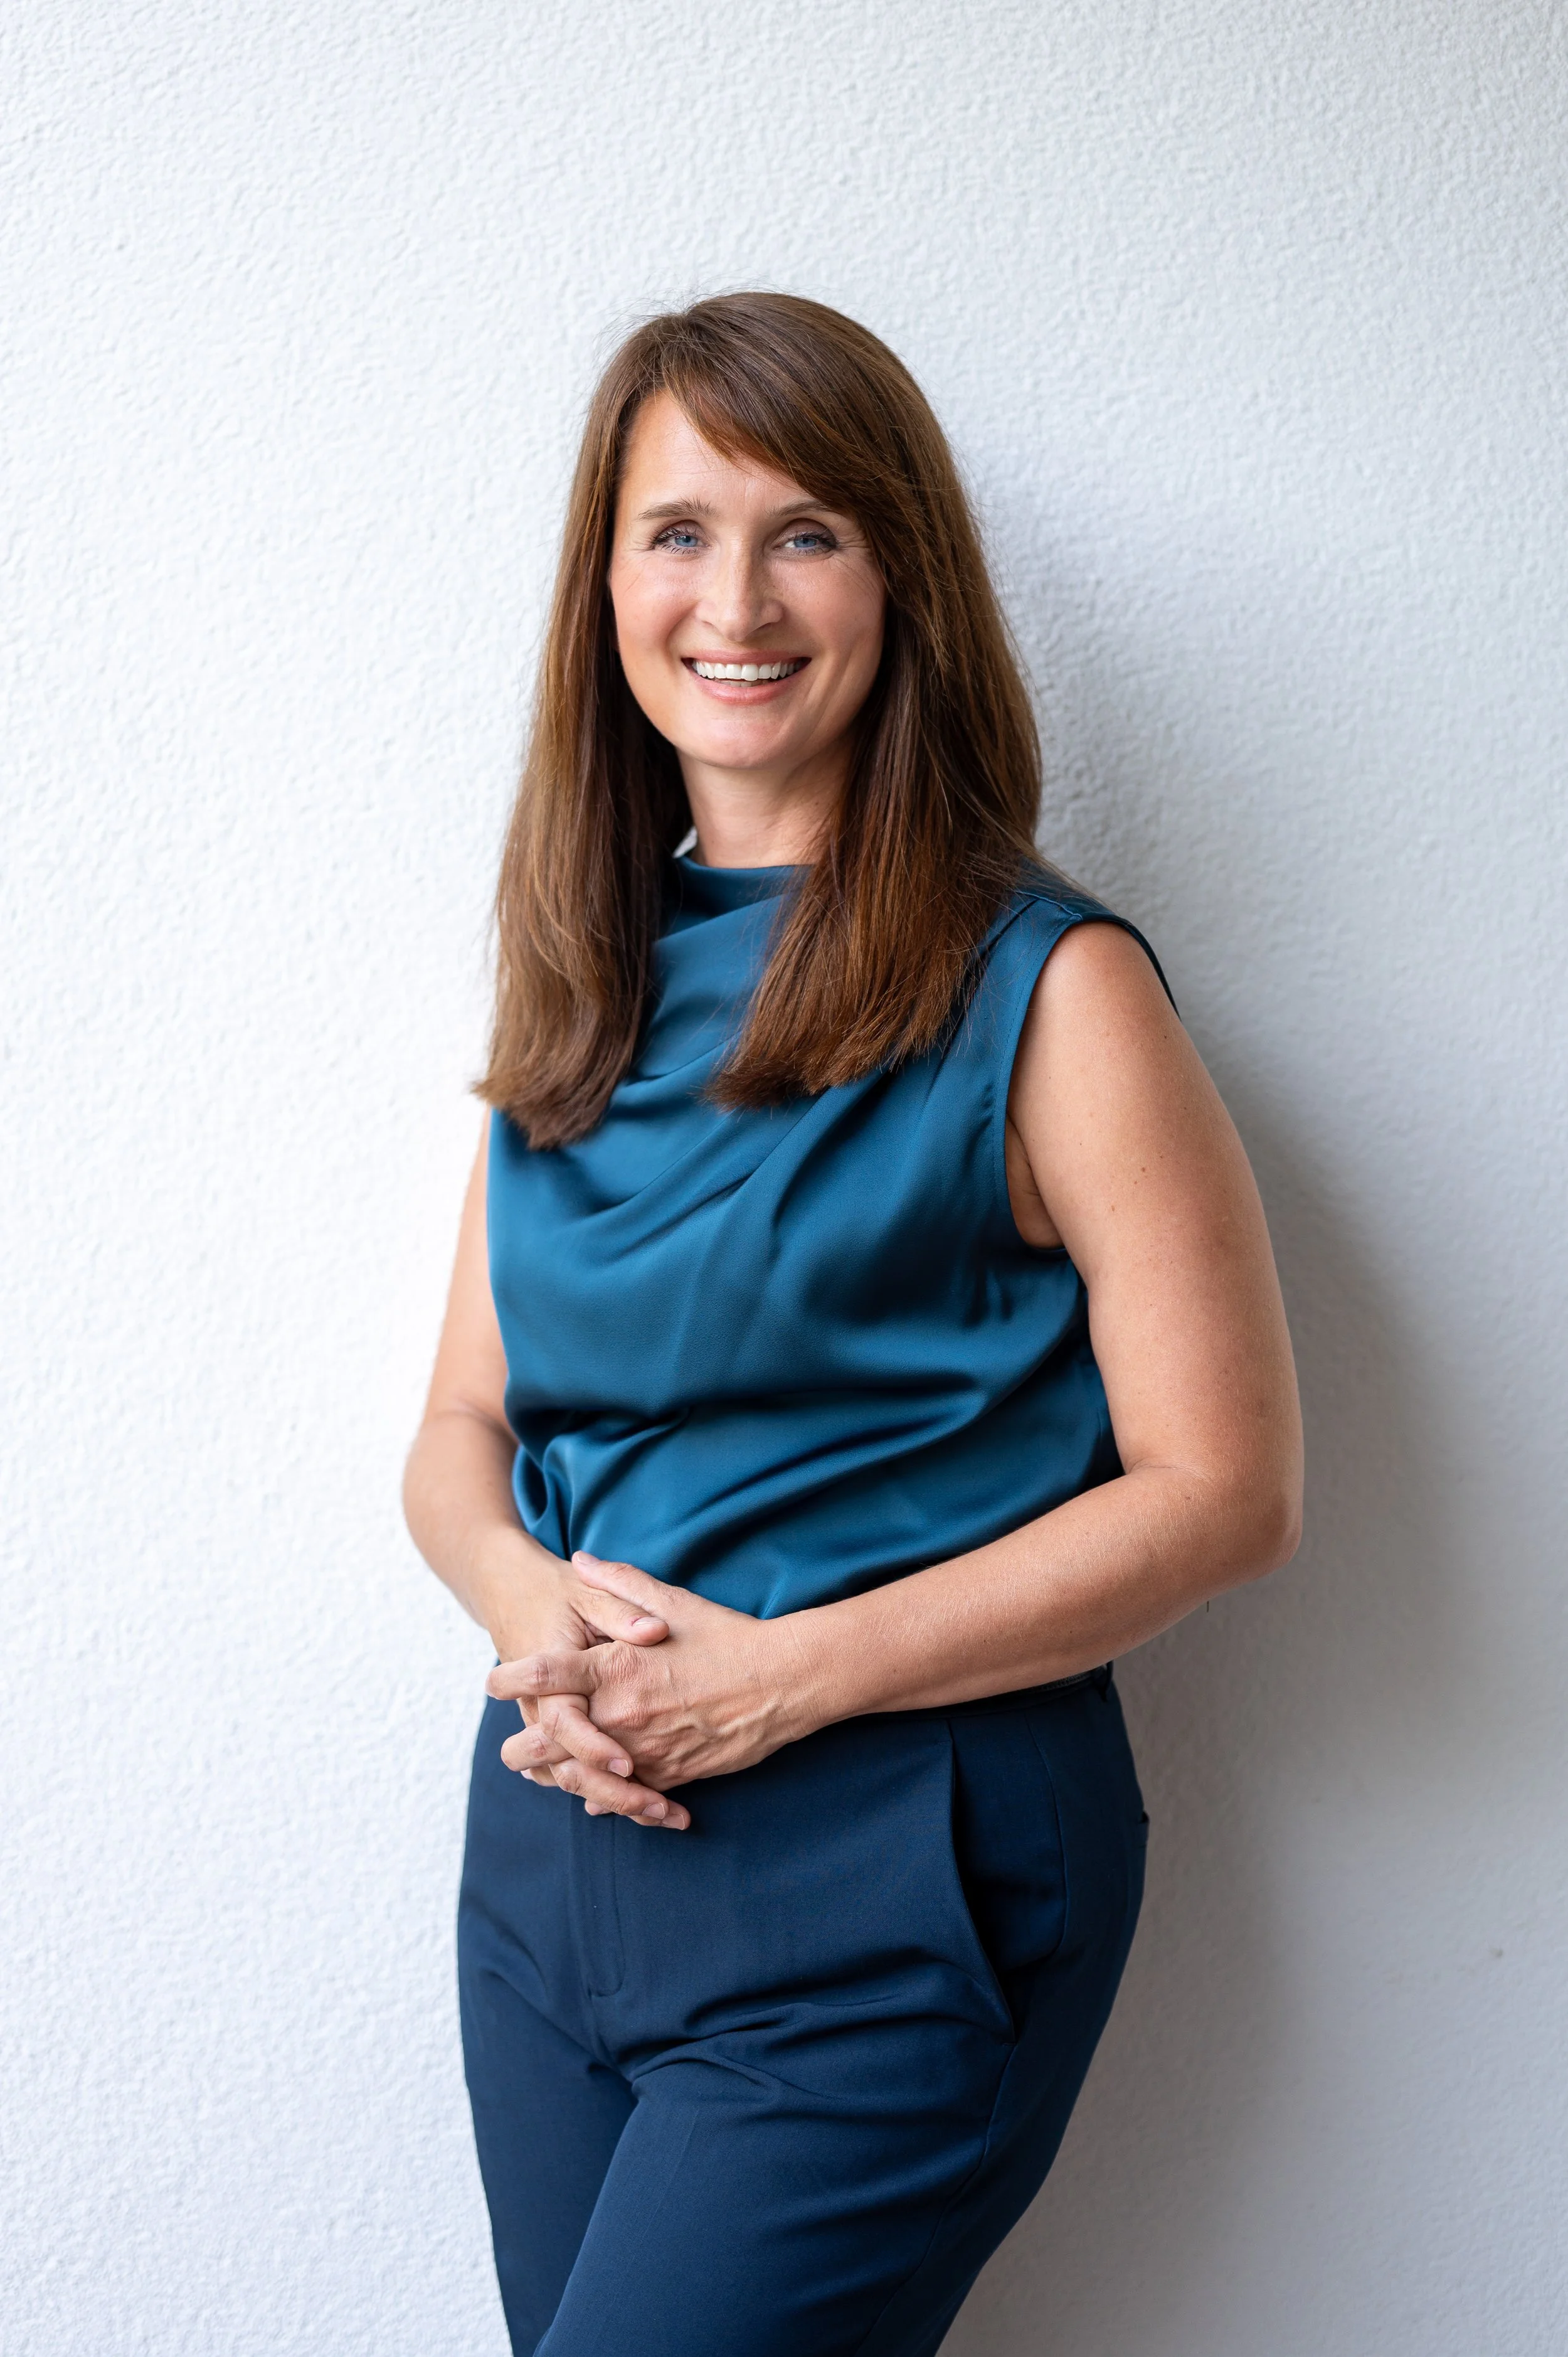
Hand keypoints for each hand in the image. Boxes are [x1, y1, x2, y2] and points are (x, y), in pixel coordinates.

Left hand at [487, 1553, 821, 1812]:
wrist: (784, 1683)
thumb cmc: (727, 1636)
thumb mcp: (673, 1600)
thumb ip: (620, 1583)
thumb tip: (581, 1559)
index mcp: (616, 1668)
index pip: (543, 1674)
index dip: (508, 1679)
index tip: (491, 1680)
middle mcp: (622, 1714)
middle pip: (547, 1742)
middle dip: (522, 1750)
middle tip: (511, 1748)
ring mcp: (644, 1751)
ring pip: (580, 1777)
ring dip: (557, 1777)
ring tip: (541, 1774)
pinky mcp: (670, 1775)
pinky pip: (622, 1795)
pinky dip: (604, 1793)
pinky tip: (592, 1793)